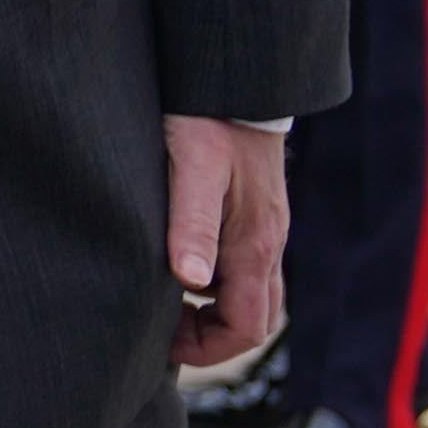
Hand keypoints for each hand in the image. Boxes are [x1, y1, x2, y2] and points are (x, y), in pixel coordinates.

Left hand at [164, 114, 286, 366]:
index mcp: (254, 245)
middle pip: (254, 319)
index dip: (206, 348)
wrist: (234, 78)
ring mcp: (265, 229)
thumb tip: (192, 283)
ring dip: (213, 309)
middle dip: (211, 336)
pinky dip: (216, 280)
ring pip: (251, 293)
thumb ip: (192, 225)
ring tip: (163, 295)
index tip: (161, 342)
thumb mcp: (192, 170)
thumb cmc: (208, 122)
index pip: (247, 328)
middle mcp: (268, 243)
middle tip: (160, 326)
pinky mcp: (255, 212)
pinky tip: (177, 259)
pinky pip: (245, 265)